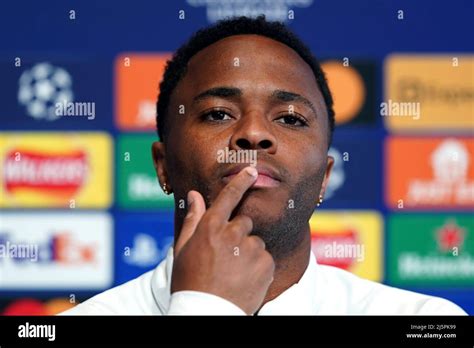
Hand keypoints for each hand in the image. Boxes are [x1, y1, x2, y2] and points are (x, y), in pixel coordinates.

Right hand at [171, 166, 274, 314]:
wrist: (206, 314)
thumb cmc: (189, 282)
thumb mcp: (183, 250)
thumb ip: (192, 220)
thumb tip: (194, 195)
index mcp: (210, 228)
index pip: (228, 197)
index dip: (240, 181)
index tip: (251, 170)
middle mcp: (232, 234)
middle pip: (243, 223)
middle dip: (238, 235)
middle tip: (226, 257)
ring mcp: (251, 249)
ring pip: (255, 242)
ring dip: (248, 253)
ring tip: (233, 273)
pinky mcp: (266, 264)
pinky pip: (265, 258)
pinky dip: (258, 267)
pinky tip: (244, 280)